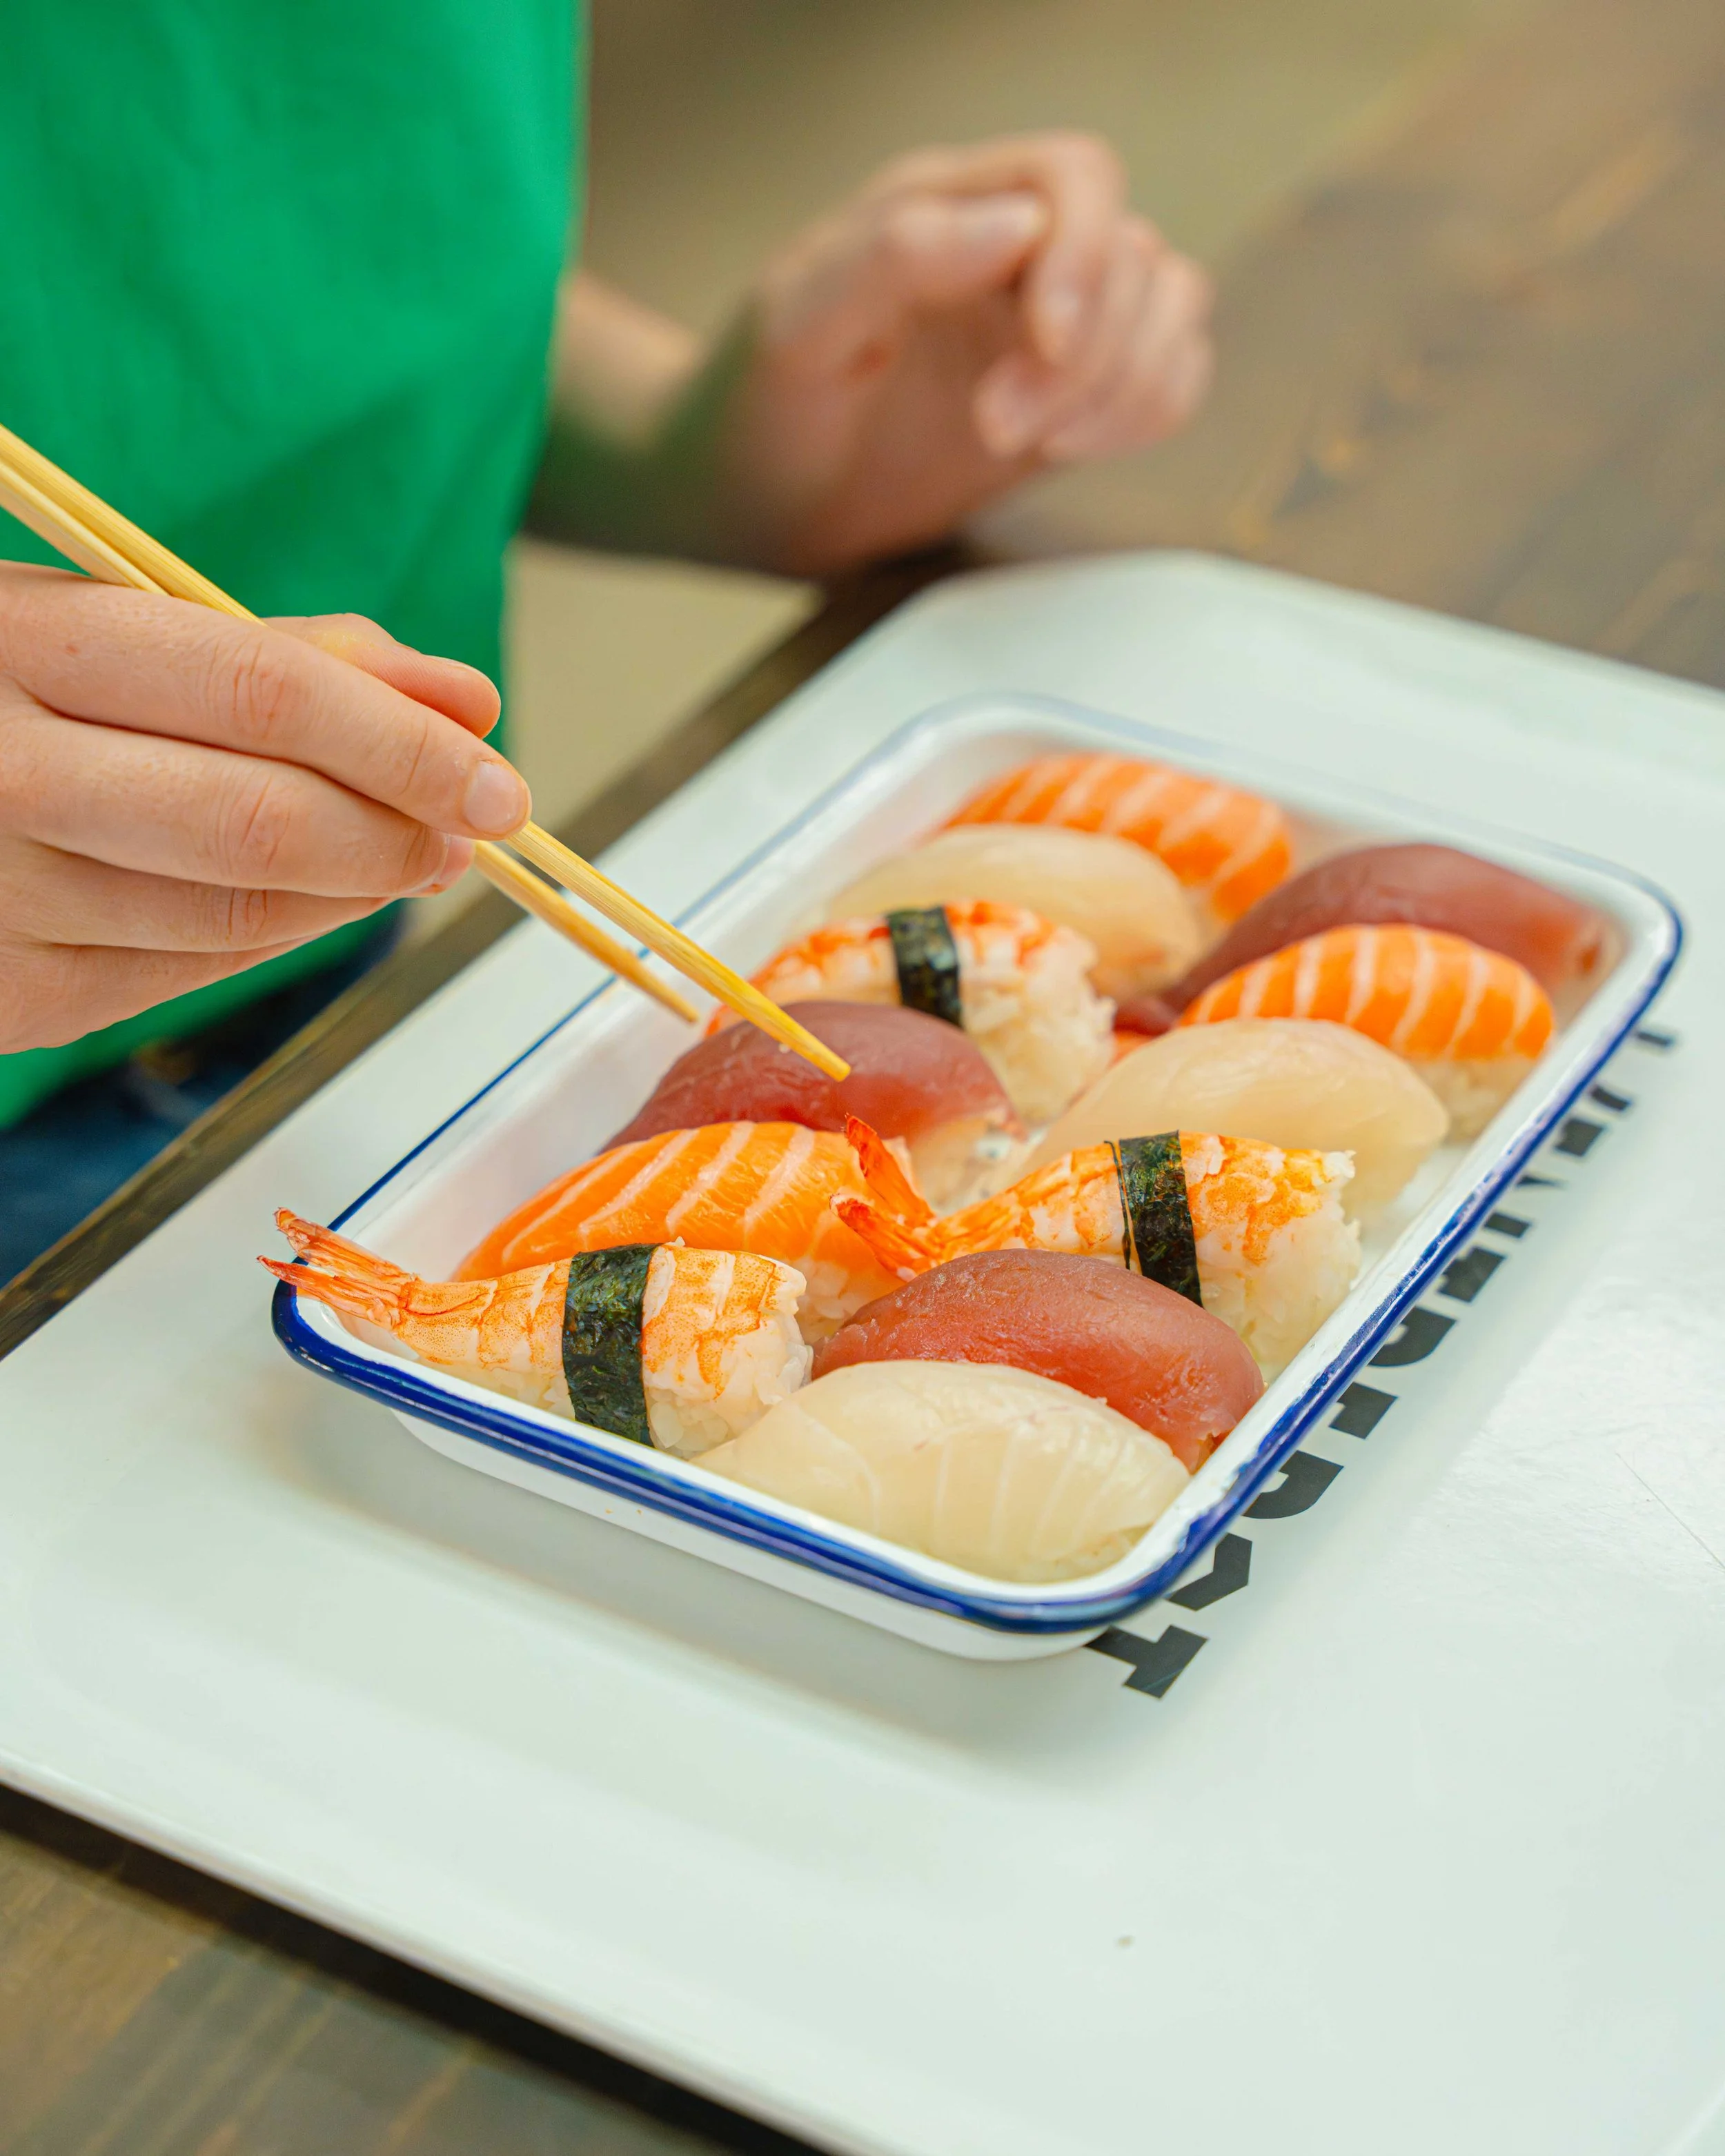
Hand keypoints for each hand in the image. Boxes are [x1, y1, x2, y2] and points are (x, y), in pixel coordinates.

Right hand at [0, 566, 528, 1053]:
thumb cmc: (4, 695)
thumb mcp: (112, 630)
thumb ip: (291, 657)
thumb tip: (466, 698)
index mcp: (23, 644)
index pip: (263, 695)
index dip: (405, 745)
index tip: (498, 777)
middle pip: (258, 824)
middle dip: (398, 833)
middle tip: (470, 827)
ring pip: (236, 918)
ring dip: (354, 893)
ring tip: (406, 855)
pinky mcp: (9, 1000)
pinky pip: (188, 975)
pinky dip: (274, 938)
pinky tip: (305, 897)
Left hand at [717, 133, 1213, 571]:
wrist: (746, 502)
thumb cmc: (755, 408)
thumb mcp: (796, 327)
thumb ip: (894, 256)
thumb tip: (1014, 225)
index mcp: (946, 205)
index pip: (1077, 179)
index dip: (1084, 259)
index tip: (1042, 346)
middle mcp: (1011, 254)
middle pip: (1134, 256)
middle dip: (1088, 356)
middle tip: (997, 428)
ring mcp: (1045, 328)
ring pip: (1168, 309)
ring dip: (1121, 387)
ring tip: (1026, 444)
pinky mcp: (1067, 400)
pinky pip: (1165, 378)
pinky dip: (1146, 411)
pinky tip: (1069, 448)